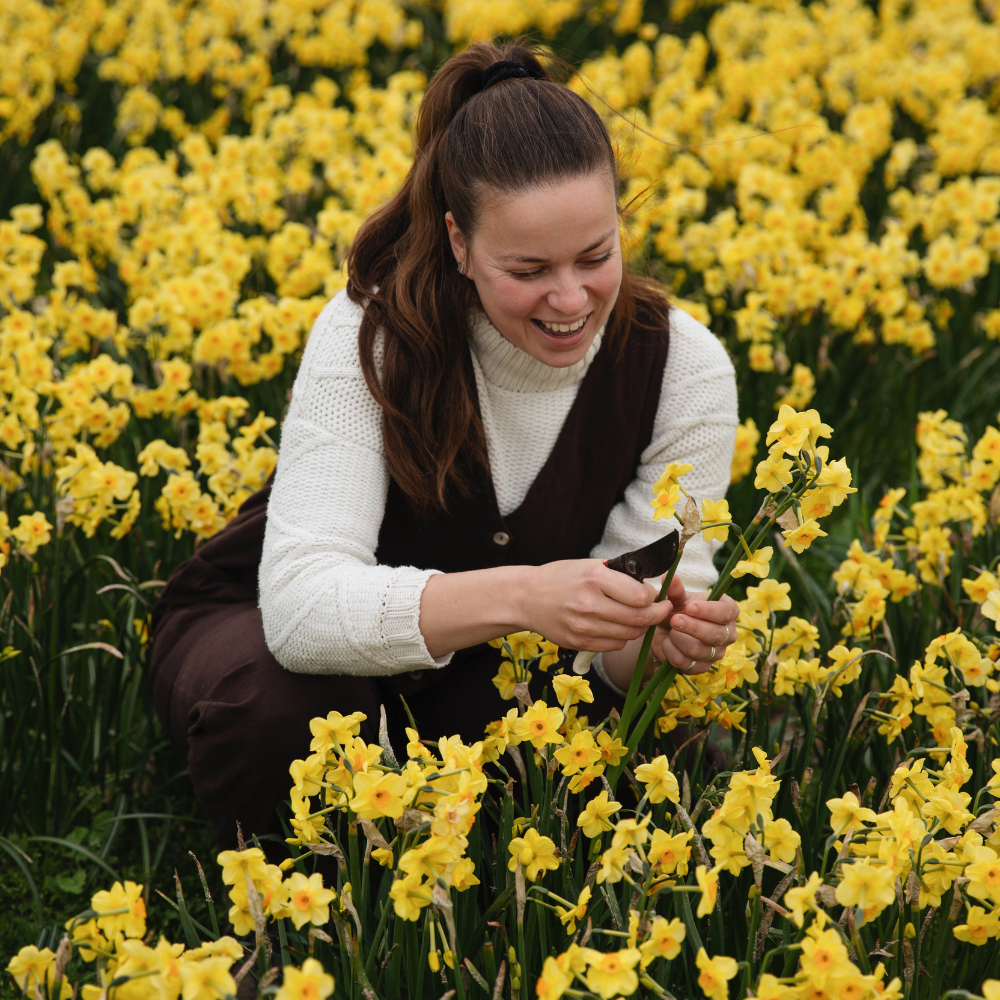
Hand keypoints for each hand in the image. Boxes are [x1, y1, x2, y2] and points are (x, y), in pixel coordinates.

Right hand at [515, 559, 672, 652]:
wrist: (526, 598)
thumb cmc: (560, 577)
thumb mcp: (588, 565)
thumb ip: (618, 574)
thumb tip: (649, 584)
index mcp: (594, 580)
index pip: (641, 596)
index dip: (653, 596)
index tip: (654, 593)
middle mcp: (589, 605)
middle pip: (640, 619)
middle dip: (657, 614)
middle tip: (661, 609)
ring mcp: (583, 627)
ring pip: (630, 634)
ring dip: (641, 626)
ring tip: (640, 616)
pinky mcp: (579, 643)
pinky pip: (614, 645)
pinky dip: (623, 637)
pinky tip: (618, 625)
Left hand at [649, 574, 739, 674]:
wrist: (665, 630)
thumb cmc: (677, 608)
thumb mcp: (676, 597)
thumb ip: (675, 589)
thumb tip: (670, 577)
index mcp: (728, 611)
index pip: (727, 613)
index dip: (708, 611)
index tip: (689, 607)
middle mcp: (728, 633)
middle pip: (716, 635)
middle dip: (692, 627)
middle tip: (673, 619)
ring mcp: (717, 653)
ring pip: (701, 650)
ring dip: (679, 639)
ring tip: (669, 628)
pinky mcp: (703, 668)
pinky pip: (688, 664)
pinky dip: (672, 653)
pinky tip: (667, 642)